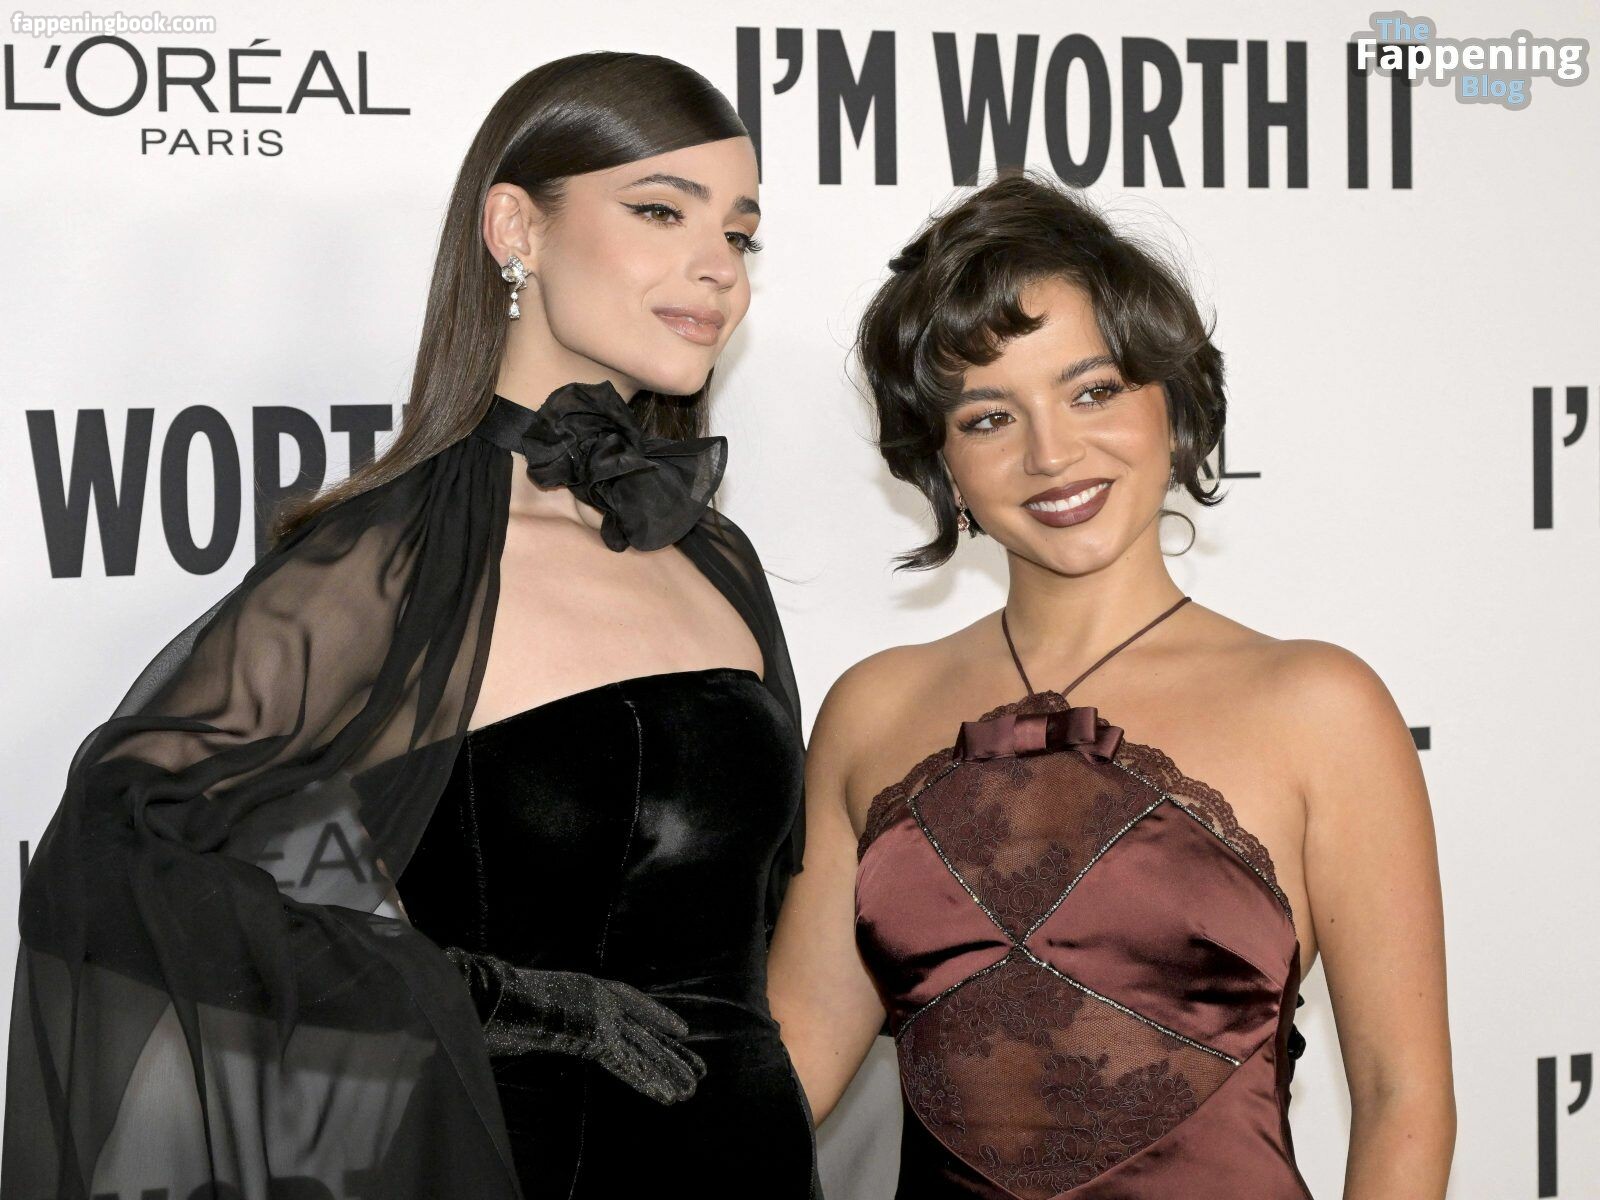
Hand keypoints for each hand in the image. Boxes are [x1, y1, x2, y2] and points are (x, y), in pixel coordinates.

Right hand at [443, 945, 705, 1104]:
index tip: (683, 1030)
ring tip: (692, 1091)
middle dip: (671, 1053)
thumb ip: (546, 1013)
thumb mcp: (533, 1000)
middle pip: (645, 1033)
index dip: (658, 1016)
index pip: (633, 1003)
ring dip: (668, 1071)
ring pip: (643, 1049)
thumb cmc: (508, 997)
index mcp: (590, 990)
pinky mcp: (597, 1036)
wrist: (503, 992)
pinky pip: (627, 1064)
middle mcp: (603, 1002)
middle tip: (700, 1071)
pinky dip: (647, 1081)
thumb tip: (534, 1024)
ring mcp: (602, 1017)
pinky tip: (667, 1095)